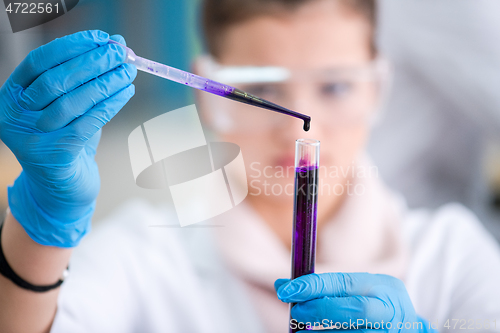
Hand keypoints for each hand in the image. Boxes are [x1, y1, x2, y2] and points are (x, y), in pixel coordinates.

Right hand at [0, 30, 136, 246]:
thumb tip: (116, 44)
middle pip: (55, 81)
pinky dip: (110, 105)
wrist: (63, 187)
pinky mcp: (53, 156)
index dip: (71, 47)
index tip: (101, 38)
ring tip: (129, 72)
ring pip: (71, 102)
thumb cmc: (68, 139)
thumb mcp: (71, 105)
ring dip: (105, 83)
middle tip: (120, 53)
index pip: (39, 62)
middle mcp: (14, 116)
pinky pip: (87, 124)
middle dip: (92, 63)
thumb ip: (86, 76)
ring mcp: (30, 138)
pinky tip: (127, 92)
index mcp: (12, 96)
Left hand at [275, 272, 435, 331]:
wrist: (406, 331)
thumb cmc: (376, 308)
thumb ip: (327, 287)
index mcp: (385, 288)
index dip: (314, 286)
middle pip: (356, 311)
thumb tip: (282, 286)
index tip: (286, 289)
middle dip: (320, 309)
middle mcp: (390, 312)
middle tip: (295, 312)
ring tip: (303, 331)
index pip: (346, 282)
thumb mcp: (360, 290)